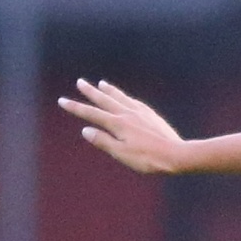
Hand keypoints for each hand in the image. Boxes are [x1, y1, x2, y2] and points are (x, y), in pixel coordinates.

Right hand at [58, 79, 187, 175]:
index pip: (91, 114)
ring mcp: (141, 113)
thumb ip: (103, 141)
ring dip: (110, 90)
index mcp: (118, 124)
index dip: (76, 107)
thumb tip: (85, 130)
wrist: (177, 154)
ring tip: (101, 83)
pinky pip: (135, 102)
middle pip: (105, 100)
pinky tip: (126, 98)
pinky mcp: (152, 115)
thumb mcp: (122, 153)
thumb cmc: (148, 158)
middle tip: (80, 82)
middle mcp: (128, 114)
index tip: (62, 100)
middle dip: (91, 91)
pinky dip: (126, 97)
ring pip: (121, 98)